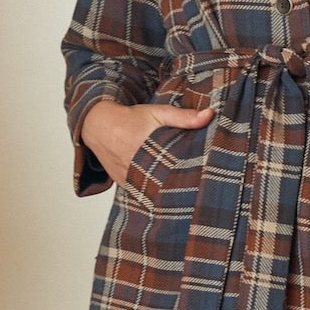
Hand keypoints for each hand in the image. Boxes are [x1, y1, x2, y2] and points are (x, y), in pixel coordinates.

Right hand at [80, 97, 214, 185]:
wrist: (99, 126)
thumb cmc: (130, 119)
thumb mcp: (158, 113)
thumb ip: (184, 117)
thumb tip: (209, 115)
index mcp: (149, 151)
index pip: (176, 169)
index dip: (190, 175)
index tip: (204, 179)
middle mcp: (138, 168)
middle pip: (166, 184)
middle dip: (181, 186)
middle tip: (198, 190)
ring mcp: (130, 179)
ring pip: (154, 191)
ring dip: (167, 192)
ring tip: (185, 196)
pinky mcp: (125, 185)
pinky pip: (142, 193)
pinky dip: (153, 193)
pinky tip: (166, 195)